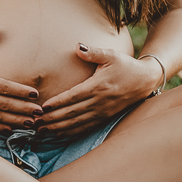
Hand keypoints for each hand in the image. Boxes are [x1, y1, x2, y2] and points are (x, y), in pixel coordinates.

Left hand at [37, 44, 161, 136]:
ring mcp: (103, 112)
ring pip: (77, 123)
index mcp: (99, 86)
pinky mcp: (105, 118)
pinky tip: (59, 135)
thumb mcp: (111, 55)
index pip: (74, 96)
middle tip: (35, 123)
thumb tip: (78, 46)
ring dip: (59, 128)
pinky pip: (85, 128)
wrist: (145, 80)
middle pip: (73, 113)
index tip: (43, 107)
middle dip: (53, 119)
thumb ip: (93, 52)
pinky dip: (71, 133)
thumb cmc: (126, 65)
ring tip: (42, 132)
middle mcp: (100, 101)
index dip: (58, 102)